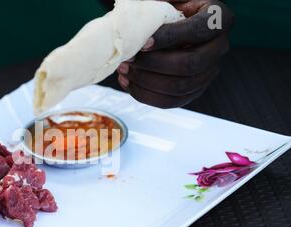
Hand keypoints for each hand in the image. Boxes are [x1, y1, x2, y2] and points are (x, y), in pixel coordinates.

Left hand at [117, 0, 233, 107]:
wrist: (167, 24)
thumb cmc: (165, 7)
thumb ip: (160, 5)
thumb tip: (139, 19)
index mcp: (219, 18)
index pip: (198, 31)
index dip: (169, 38)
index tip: (143, 43)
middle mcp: (220, 47)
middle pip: (190, 64)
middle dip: (154, 64)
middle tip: (128, 59)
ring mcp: (208, 72)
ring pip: (180, 87)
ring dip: (146, 81)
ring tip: (123, 70)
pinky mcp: (193, 90)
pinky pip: (171, 101)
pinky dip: (146, 95)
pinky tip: (127, 83)